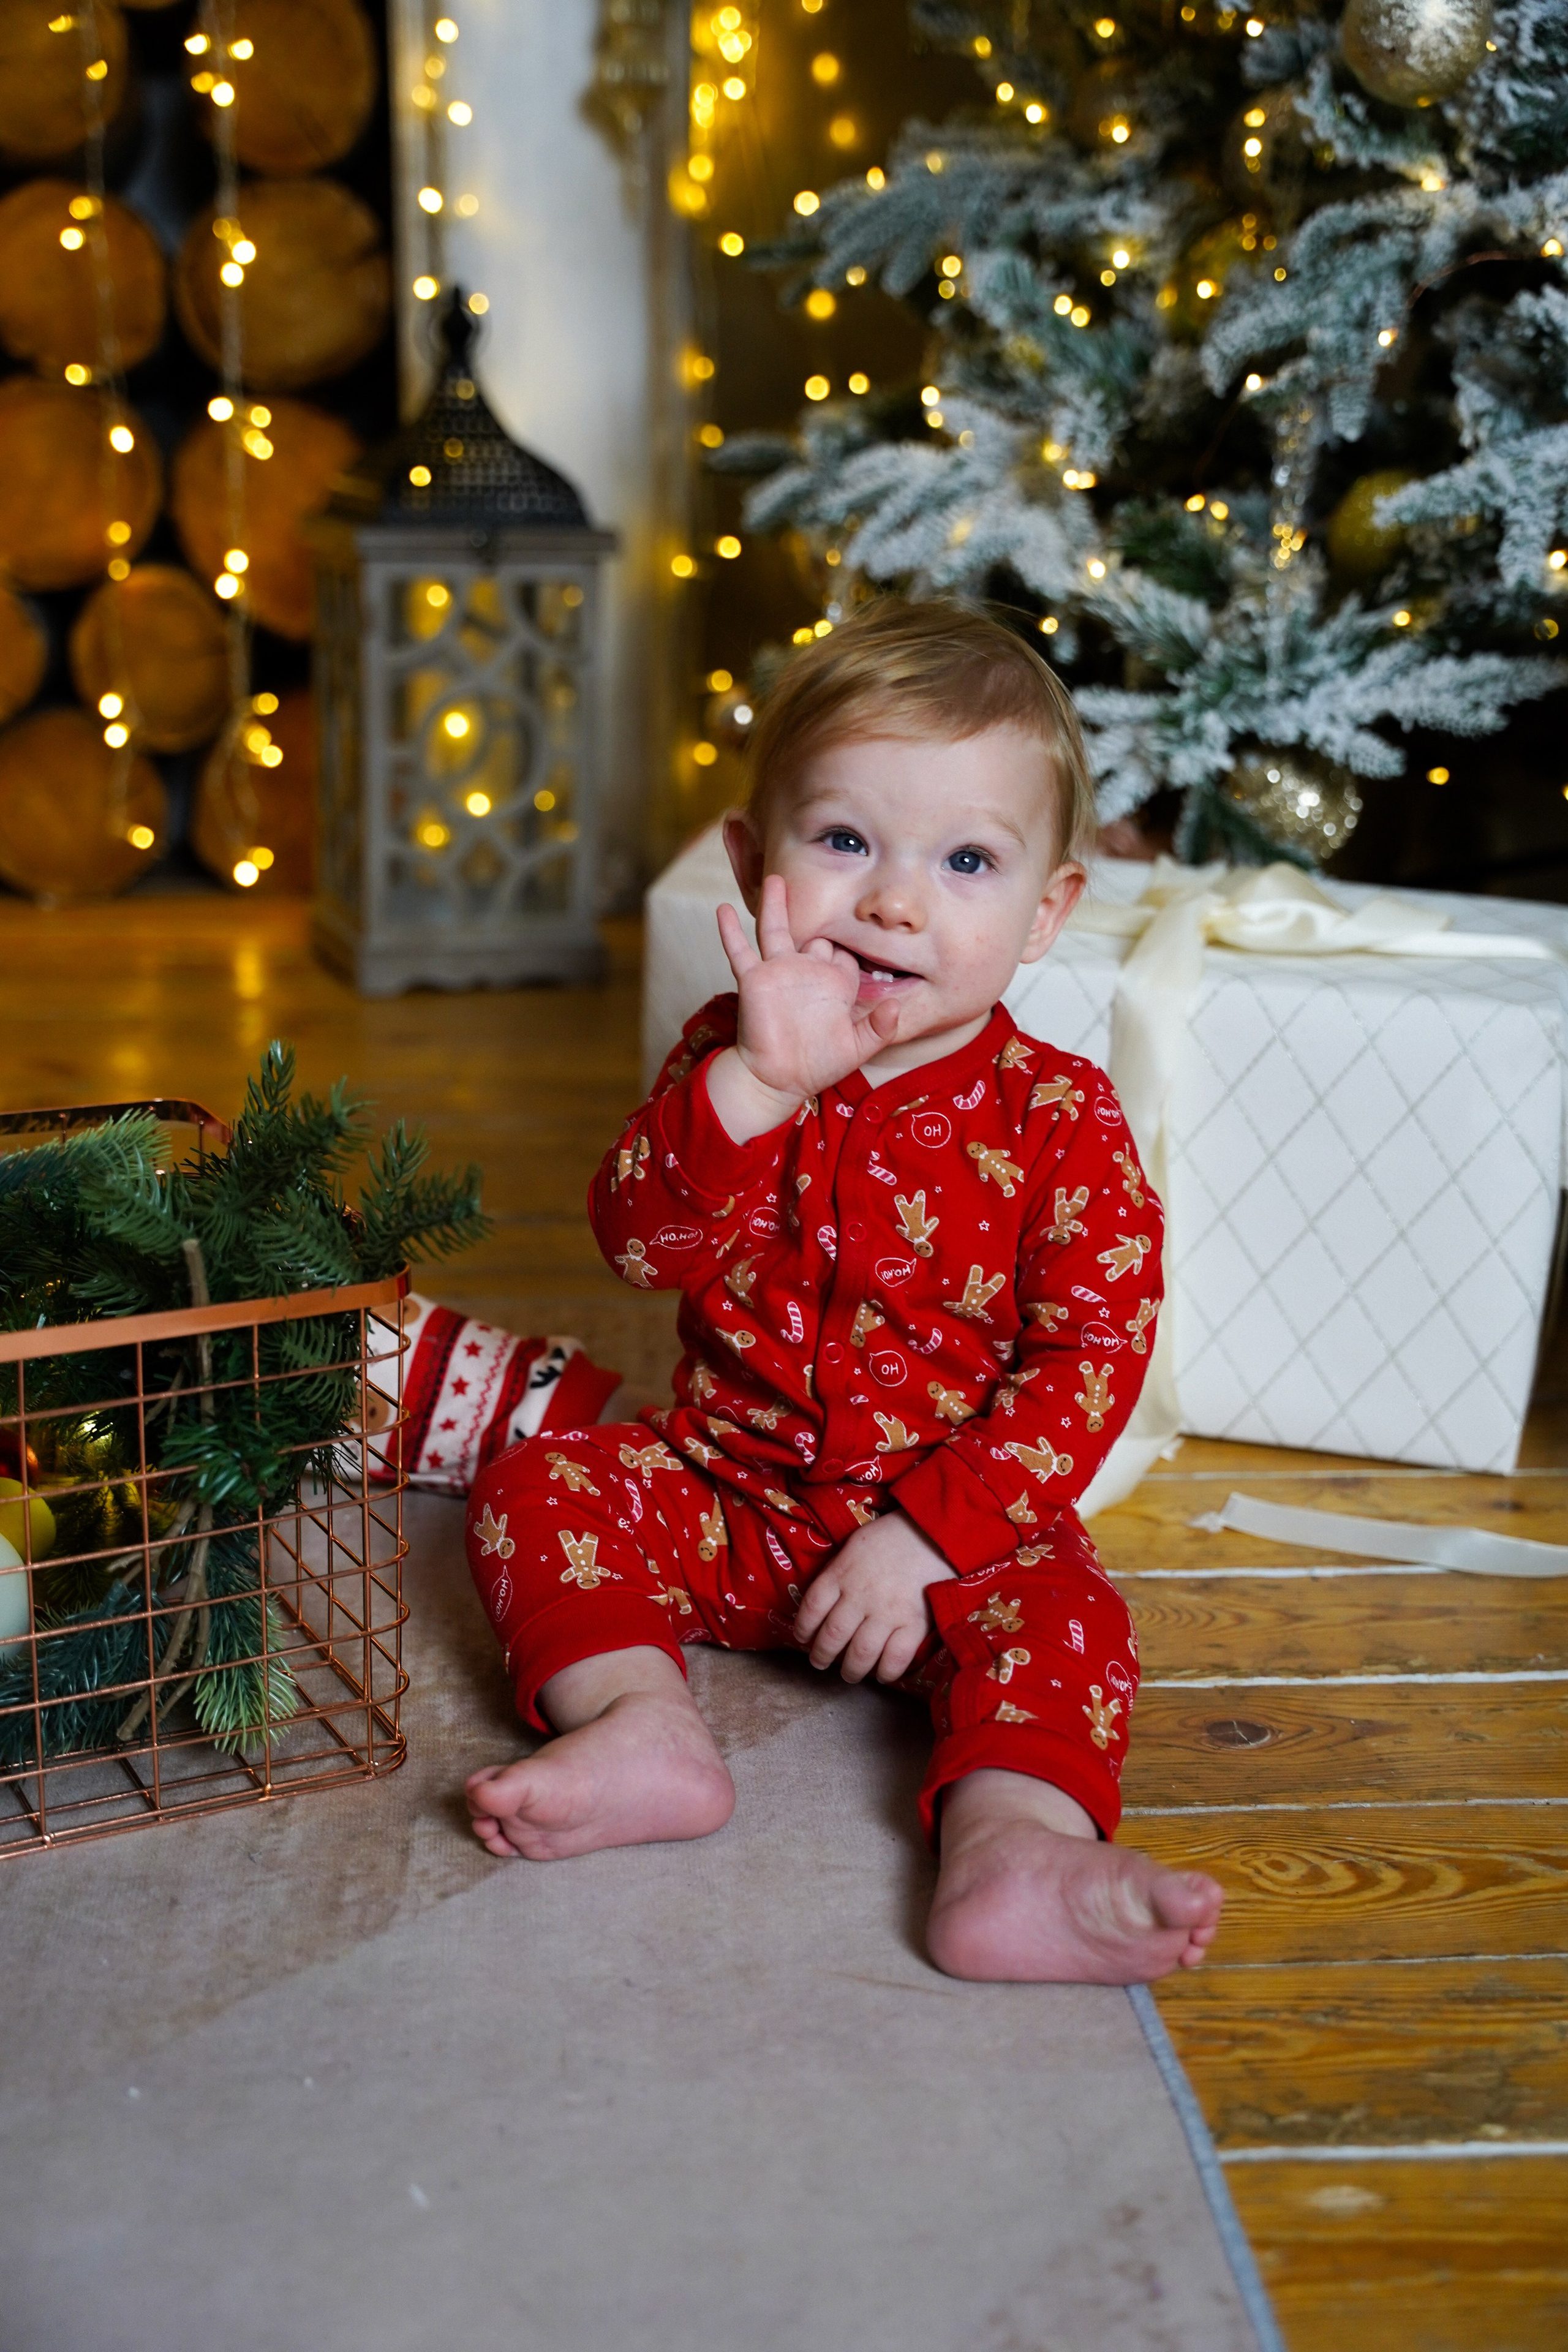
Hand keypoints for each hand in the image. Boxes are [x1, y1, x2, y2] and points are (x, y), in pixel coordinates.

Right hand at [707, 875, 900, 1142]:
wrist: (778, 1080)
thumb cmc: (818, 1065)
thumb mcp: (857, 1049)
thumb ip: (879, 1029)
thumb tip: (895, 1007)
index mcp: (834, 984)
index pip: (847, 953)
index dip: (856, 941)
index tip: (867, 921)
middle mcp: (807, 972)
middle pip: (814, 933)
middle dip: (819, 912)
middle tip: (826, 878)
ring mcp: (779, 972)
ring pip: (776, 930)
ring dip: (775, 904)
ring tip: (776, 878)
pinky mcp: (755, 980)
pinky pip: (740, 951)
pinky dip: (729, 931)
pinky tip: (722, 909)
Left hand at [793, 1510, 957, 1684]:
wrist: (936, 1532)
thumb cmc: (893, 1534)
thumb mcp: (856, 1544)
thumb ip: (840, 1571)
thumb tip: (828, 1598)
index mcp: (842, 1573)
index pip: (812, 1607)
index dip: (803, 1628)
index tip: (803, 1638)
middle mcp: (860, 1596)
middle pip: (833, 1636)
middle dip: (822, 1655)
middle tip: (821, 1662)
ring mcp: (888, 1612)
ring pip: (861, 1653)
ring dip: (851, 1670)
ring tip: (849, 1674)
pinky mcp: (915, 1623)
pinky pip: (896, 1658)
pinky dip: (886, 1672)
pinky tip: (881, 1675)